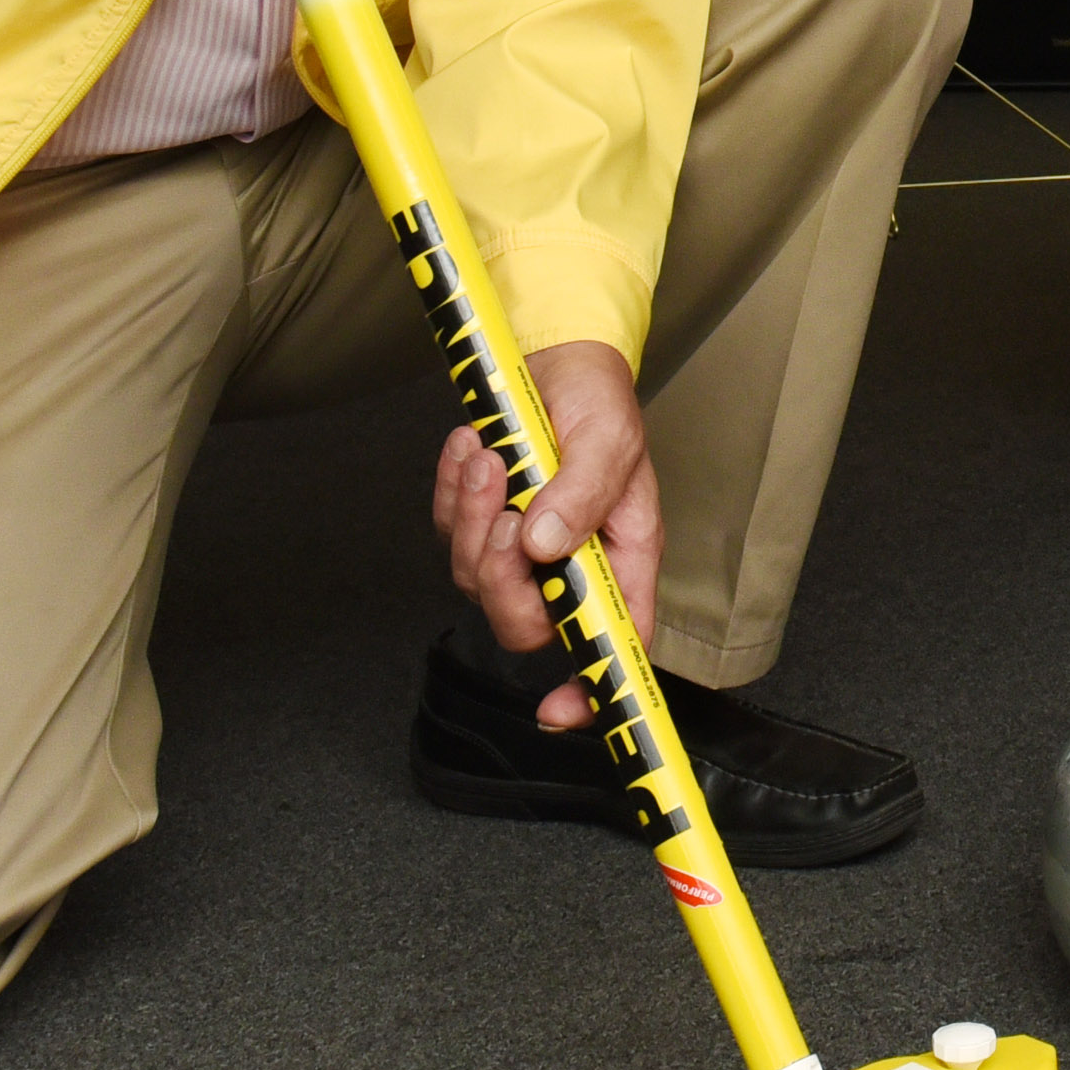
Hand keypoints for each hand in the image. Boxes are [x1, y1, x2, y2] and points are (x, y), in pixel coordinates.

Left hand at [431, 337, 658, 730]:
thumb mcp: (609, 437)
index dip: (591, 688)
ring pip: (477, 579)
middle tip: (507, 508)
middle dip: (501, 573)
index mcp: (620, 558)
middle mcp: (570, 565)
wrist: (554, 359)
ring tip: (491, 457)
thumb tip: (546, 546)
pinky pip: (448, 534)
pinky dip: (454, 492)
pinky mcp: (479, 524)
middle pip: (526, 622)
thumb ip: (583, 492)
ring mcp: (520, 549)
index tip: (558, 711)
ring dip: (473, 517)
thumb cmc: (597, 401)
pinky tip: (474, 449)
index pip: (613, 643)